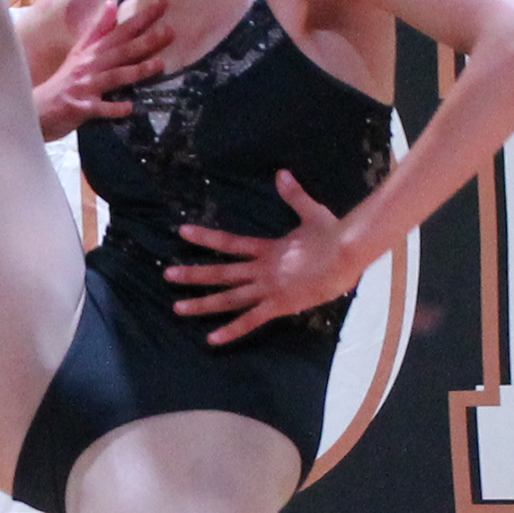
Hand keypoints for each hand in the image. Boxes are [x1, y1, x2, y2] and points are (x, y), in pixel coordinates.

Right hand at [36, 0, 169, 130]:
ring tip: (159, 65)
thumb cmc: (64, 82)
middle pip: (120, 51)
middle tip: (170, 31)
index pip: (119, 31)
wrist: (37, 111)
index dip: (140, 19)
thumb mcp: (79, 52)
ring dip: (136, 70)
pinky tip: (129, 108)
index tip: (162, 5)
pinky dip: (113, 108)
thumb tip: (112, 4)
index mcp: (91, 52)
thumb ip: (97, 29)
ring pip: (113, 76)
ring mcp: (84, 87)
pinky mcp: (80, 108)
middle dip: (145, 40)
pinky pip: (99, 108)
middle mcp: (89, 66)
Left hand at [169, 171, 363, 344]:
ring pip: (229, 298)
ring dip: (202, 303)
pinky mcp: (279, 306)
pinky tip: (212, 339)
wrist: (346, 254)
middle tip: (167, 275)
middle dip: (193, 275)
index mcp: (267, 249)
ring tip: (177, 308)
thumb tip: (281, 173)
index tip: (182, 232)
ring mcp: (268, 289)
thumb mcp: (312, 212)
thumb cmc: (333, 236)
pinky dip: (231, 331)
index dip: (205, 237)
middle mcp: (261, 269)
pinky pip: (251, 321)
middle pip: (221, 272)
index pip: (229, 242)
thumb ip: (294, 196)